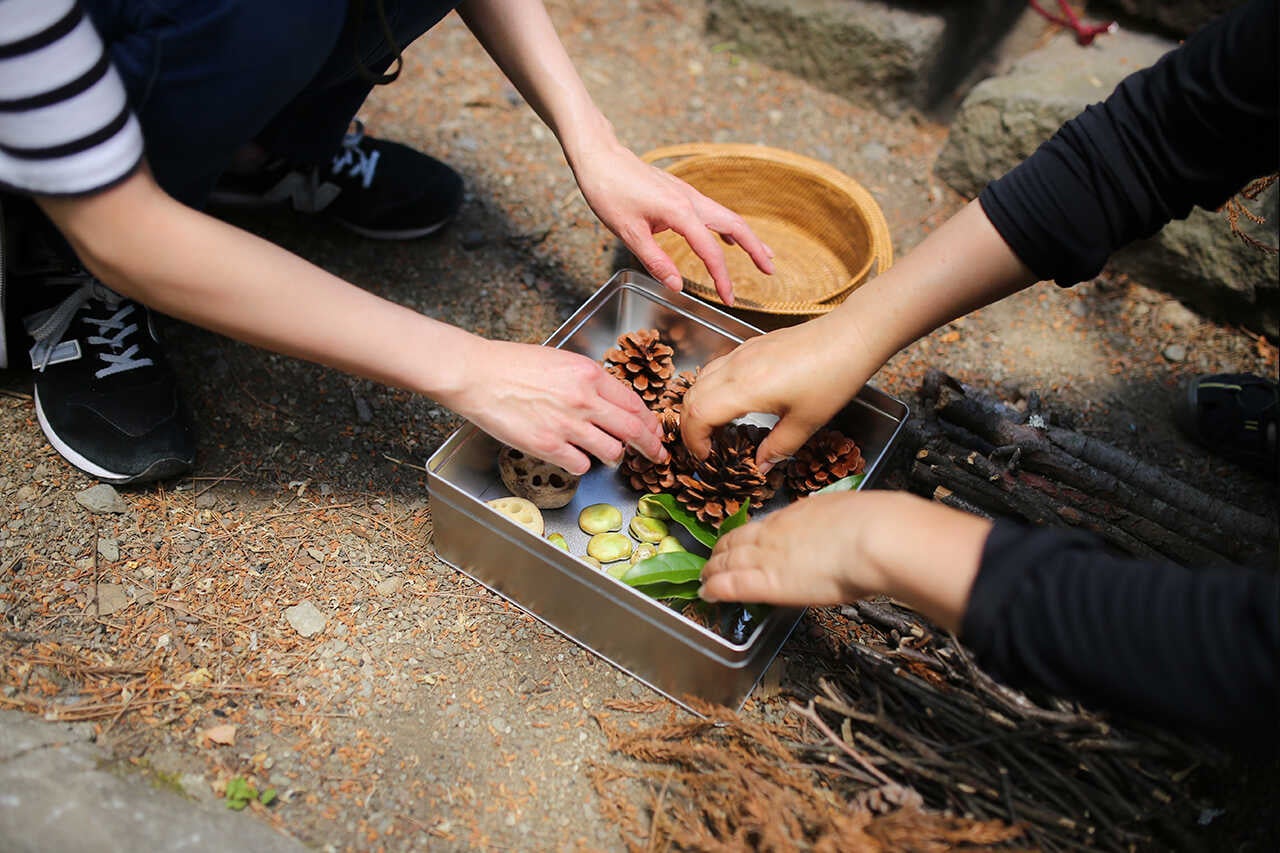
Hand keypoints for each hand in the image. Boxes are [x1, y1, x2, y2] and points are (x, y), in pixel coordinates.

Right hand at [447, 340, 665, 474]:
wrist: (477, 374)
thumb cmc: (512, 365)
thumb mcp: (561, 361)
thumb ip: (588, 381)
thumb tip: (610, 402)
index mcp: (589, 374)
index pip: (634, 403)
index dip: (649, 422)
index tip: (654, 431)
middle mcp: (584, 399)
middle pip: (633, 430)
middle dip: (650, 447)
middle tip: (658, 456)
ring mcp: (567, 424)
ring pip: (611, 451)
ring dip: (612, 455)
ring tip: (604, 452)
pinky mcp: (548, 445)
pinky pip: (581, 465)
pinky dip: (581, 464)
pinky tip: (572, 456)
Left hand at [570, 139, 773, 304]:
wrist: (600, 156)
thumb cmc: (609, 192)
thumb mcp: (628, 232)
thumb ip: (656, 261)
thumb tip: (677, 286)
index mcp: (680, 212)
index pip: (710, 252)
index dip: (722, 278)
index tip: (729, 299)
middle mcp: (691, 200)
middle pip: (735, 226)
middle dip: (756, 249)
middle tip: (771, 271)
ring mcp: (688, 194)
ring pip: (728, 216)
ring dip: (747, 237)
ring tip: (764, 255)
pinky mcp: (681, 192)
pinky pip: (713, 210)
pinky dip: (728, 226)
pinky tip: (729, 238)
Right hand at [680, 312, 872, 470]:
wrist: (851, 335)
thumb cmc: (833, 378)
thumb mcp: (807, 423)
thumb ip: (777, 448)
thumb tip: (759, 468)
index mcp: (745, 388)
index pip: (697, 415)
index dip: (694, 441)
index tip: (707, 459)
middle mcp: (736, 367)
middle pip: (690, 396)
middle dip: (689, 427)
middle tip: (705, 449)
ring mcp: (742, 352)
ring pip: (700, 379)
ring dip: (698, 405)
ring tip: (715, 428)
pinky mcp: (751, 345)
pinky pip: (717, 368)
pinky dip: (711, 389)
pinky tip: (732, 403)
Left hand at [700, 492, 883, 605]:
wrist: (872, 537)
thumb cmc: (873, 524)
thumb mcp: (846, 510)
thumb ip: (833, 518)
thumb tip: (837, 519)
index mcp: (795, 515)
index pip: (760, 526)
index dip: (744, 536)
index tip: (738, 543)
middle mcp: (775, 534)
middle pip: (736, 541)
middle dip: (721, 552)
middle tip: (712, 561)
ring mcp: (768, 557)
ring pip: (728, 562)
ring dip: (712, 570)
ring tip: (704, 578)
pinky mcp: (768, 582)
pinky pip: (732, 584)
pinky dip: (715, 588)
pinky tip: (706, 592)